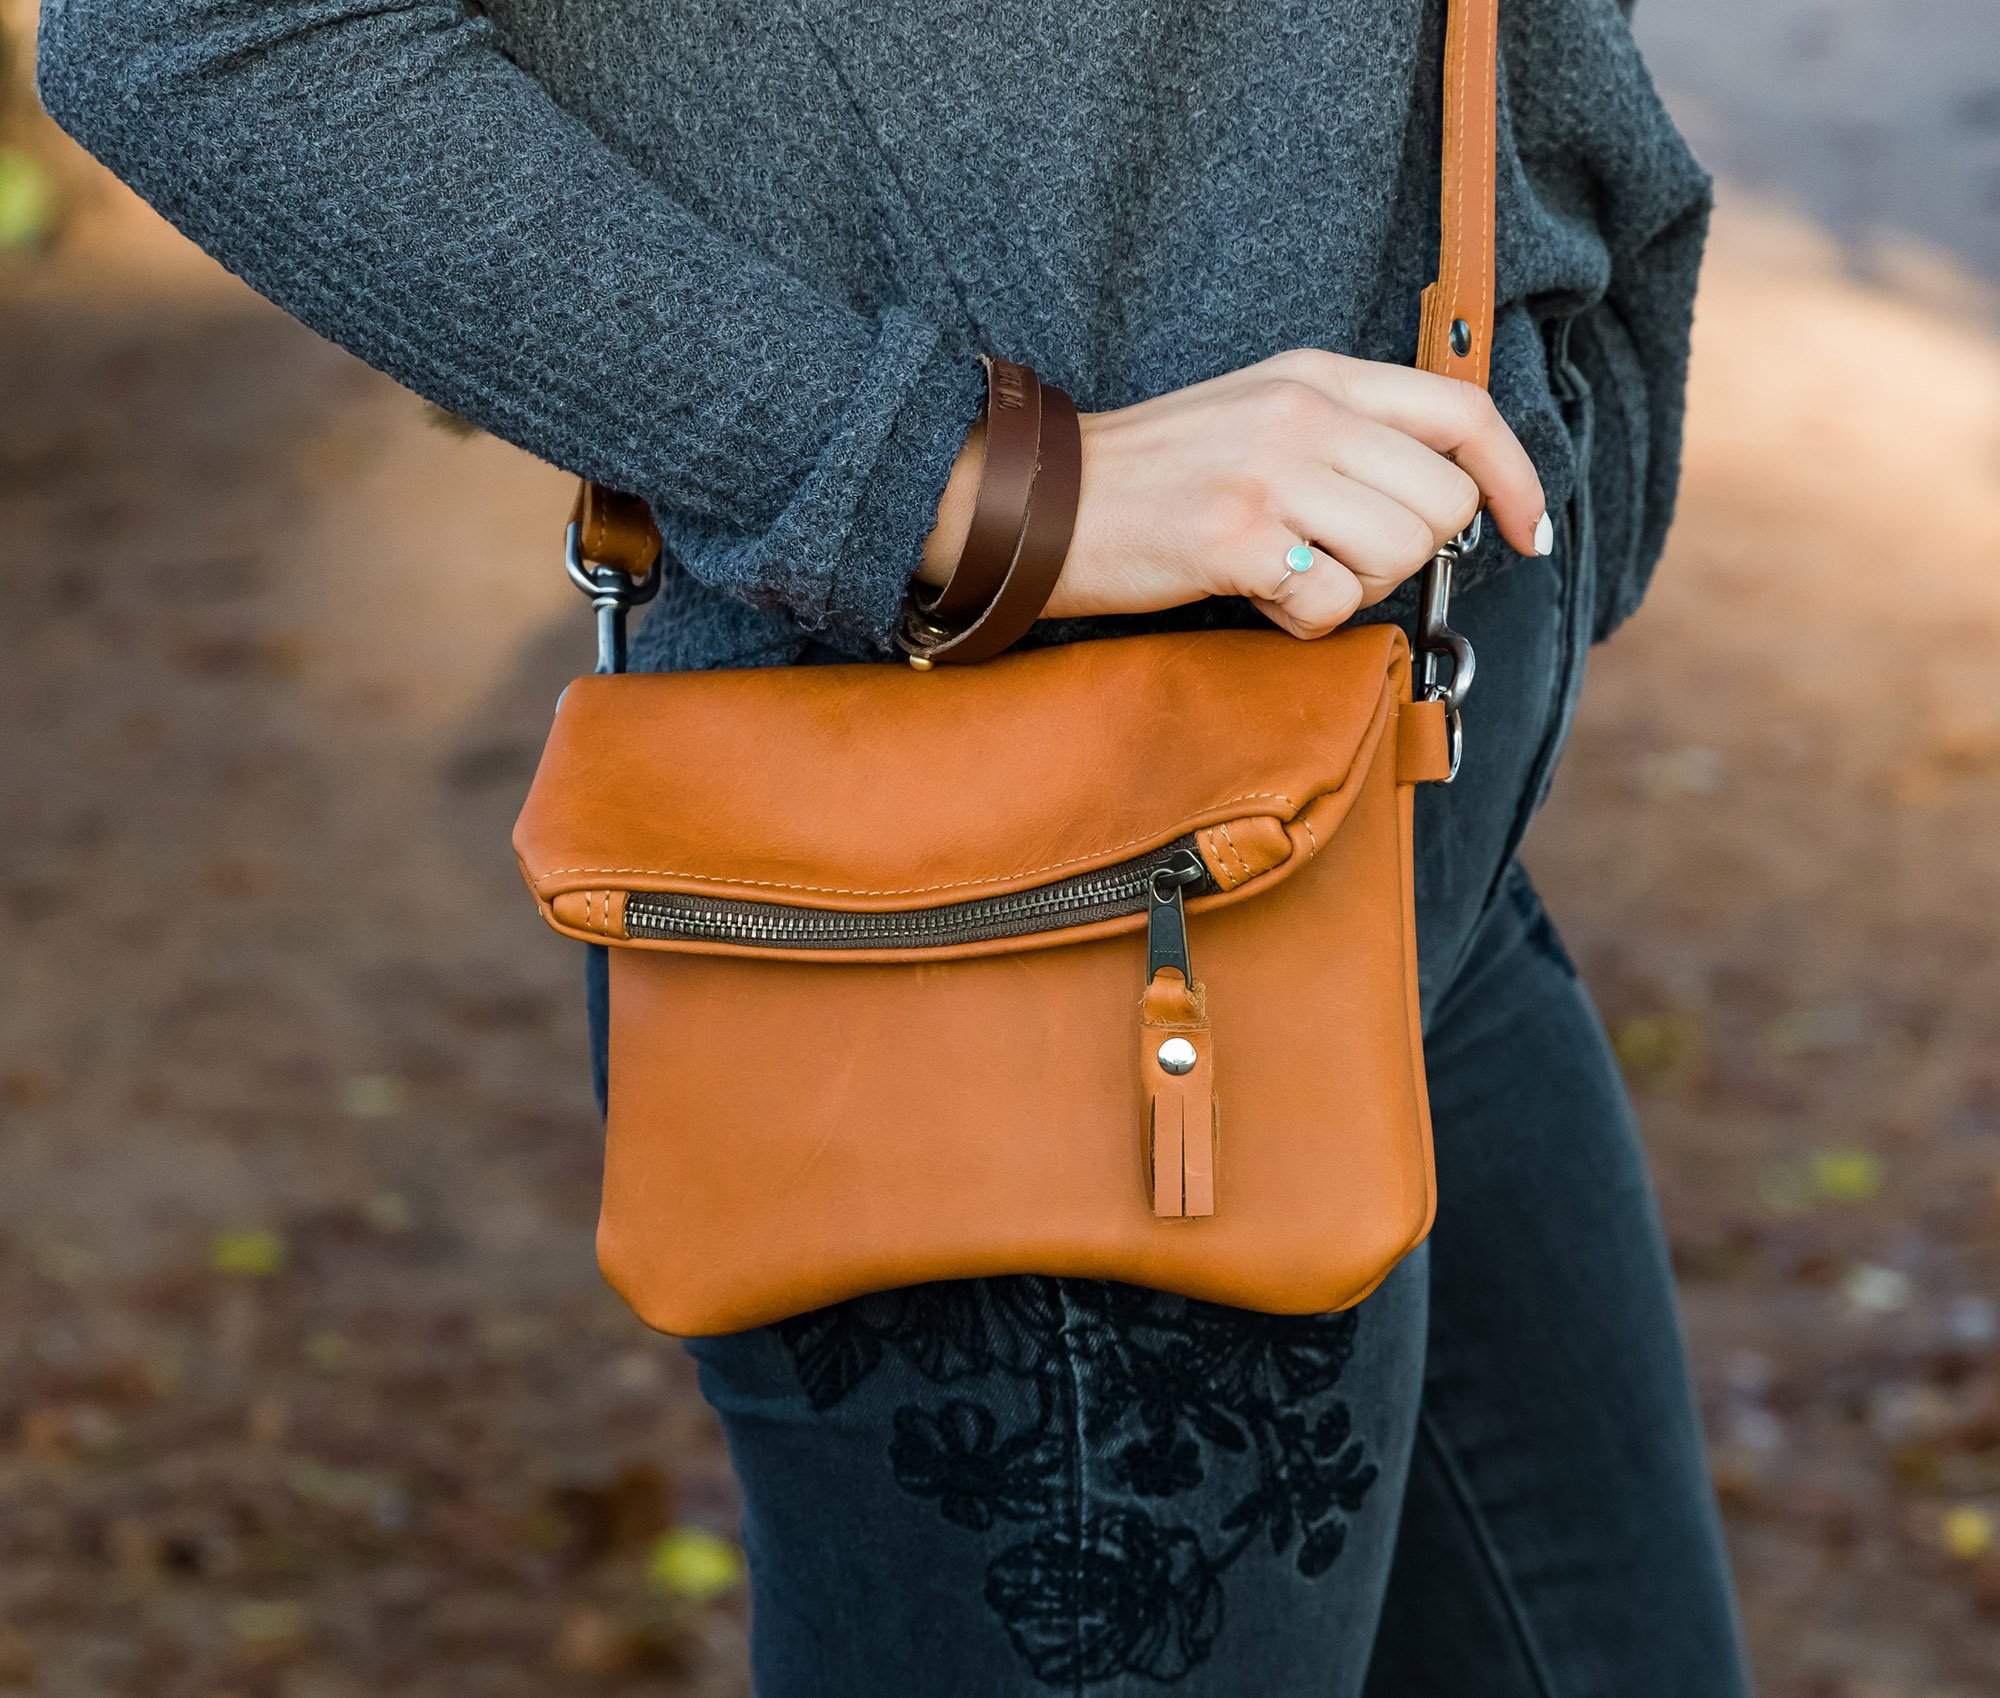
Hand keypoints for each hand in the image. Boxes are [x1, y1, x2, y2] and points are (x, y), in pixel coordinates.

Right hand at [920, 349, 1549, 638]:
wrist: (1042, 500)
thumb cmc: (1155, 474)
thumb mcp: (1260, 415)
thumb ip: (1348, 437)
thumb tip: (1443, 502)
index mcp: (1318, 375)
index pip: (1463, 412)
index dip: (1513, 480)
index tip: (1527, 533)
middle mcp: (1304, 413)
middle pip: (1443, 502)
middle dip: (1408, 553)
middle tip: (1338, 560)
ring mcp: (1271, 473)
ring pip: (1399, 556)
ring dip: (1355, 589)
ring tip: (1287, 574)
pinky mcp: (1236, 539)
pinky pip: (1331, 605)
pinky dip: (1301, 622)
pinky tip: (1253, 597)